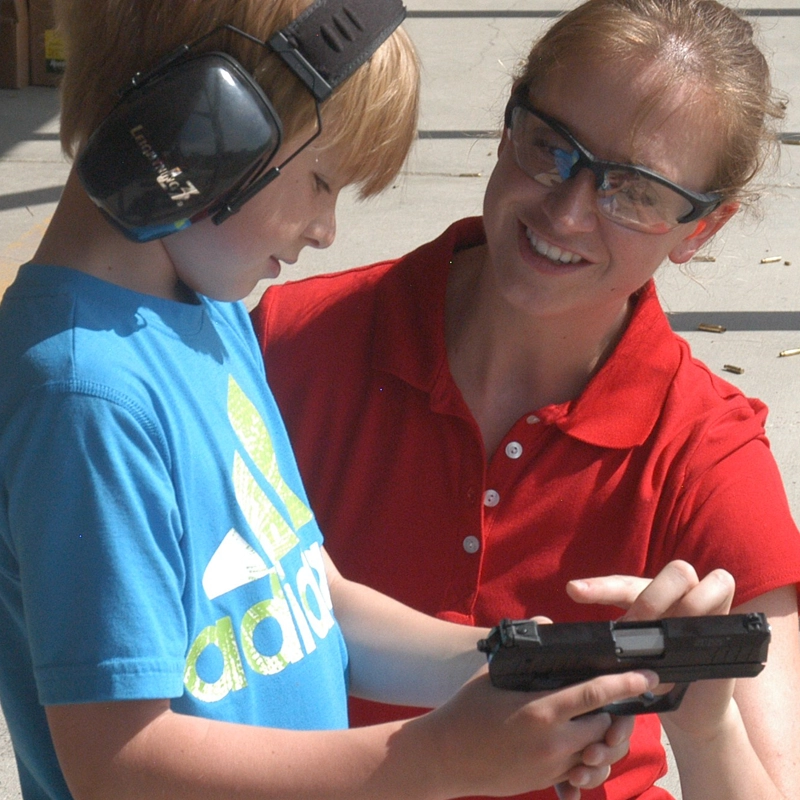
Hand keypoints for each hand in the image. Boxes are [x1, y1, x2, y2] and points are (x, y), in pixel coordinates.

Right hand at [415, 668, 656, 797]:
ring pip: (596, 751)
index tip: (646, 676)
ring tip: (598, 721)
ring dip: (601, 736)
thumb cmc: (467, 710)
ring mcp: (551, 766)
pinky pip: (579, 769)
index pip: (596, 694)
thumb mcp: (493, 673)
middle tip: (613, 697)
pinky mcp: (546, 781)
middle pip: (605, 726)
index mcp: (541, 710)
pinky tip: (577, 740)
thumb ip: (525, 649)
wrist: (445, 756)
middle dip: (613, 712)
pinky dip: (584, 754)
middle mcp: (553, 742)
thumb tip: (545, 620)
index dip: (625, 683)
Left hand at [566, 560, 738, 737]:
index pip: (621, 586)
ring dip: (679, 605)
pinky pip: (720, 585)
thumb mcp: (636, 662)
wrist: (695, 705)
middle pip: (664, 570)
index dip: (599, 588)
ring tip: (671, 636)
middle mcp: (672, 592)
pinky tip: (697, 631)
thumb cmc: (659, 676)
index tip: (572, 590)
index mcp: (644, 598)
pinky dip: (707, 604)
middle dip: (650, 600)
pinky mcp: (726, 612)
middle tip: (639, 628)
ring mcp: (700, 598)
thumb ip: (621, 650)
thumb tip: (593, 650)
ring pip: (687, 574)